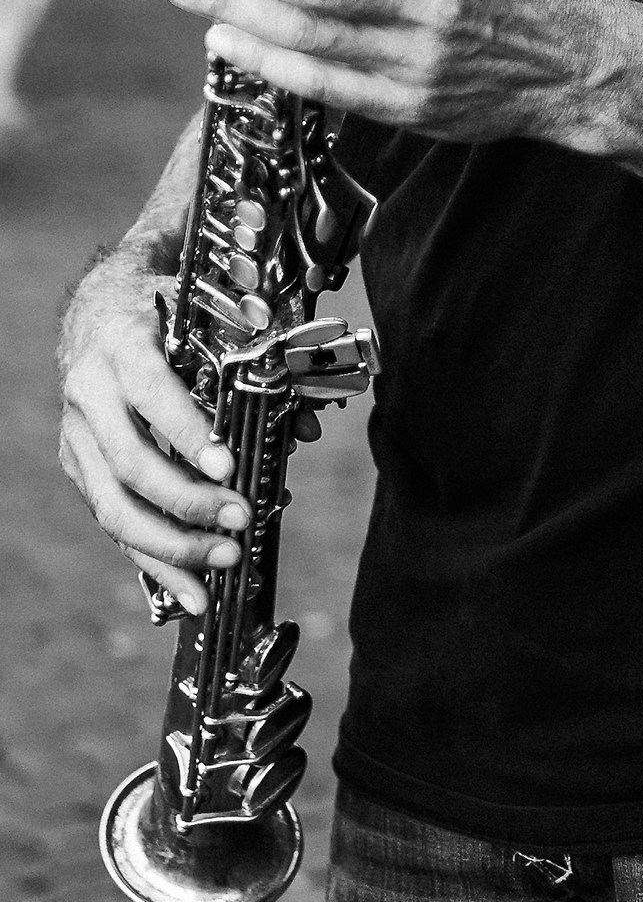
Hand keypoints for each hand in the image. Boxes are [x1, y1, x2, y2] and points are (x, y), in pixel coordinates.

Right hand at [58, 250, 245, 615]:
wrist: (98, 311)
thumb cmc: (165, 313)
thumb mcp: (203, 318)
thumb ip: (253, 367)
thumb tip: (305, 430)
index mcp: (123, 348)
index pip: (153, 395)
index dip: (189, 433)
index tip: (228, 466)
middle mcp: (91, 396)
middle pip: (133, 465)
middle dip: (190, 502)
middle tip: (240, 521)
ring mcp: (78, 439)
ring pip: (115, 508)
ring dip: (173, 546)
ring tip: (225, 564)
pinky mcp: (81, 470)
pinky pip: (115, 524)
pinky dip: (155, 562)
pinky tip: (193, 591)